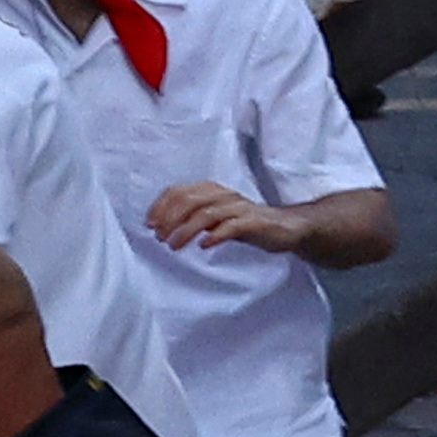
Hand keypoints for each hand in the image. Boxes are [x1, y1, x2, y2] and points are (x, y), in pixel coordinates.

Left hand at [145, 183, 299, 253]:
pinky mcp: (255, 221)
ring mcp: (241, 207)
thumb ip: (193, 216)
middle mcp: (225, 195)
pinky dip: (216, 234)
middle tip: (160, 237)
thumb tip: (162, 225)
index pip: (179, 191)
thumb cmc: (246, 222)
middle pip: (190, 200)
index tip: (149, 224)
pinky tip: (205, 245)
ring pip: (207, 213)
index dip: (161, 206)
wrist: (287, 227)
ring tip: (174, 246)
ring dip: (186, 230)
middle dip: (170, 219)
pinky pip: (233, 225)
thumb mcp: (215, 216)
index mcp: (212, 190)